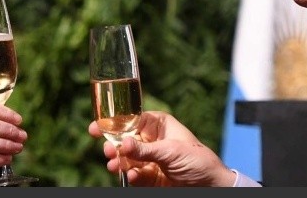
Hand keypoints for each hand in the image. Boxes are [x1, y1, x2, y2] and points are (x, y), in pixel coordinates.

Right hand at [88, 111, 236, 186]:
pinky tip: (132, 177)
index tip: (95, 128)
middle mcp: (151, 141)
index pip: (130, 120)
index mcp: (157, 125)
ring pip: (126, 159)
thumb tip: (122, 143)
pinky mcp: (149, 178)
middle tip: (107, 151)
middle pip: (124, 141)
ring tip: (115, 166)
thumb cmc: (198, 159)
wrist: (210, 186)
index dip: (113, 123)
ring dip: (119, 162)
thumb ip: (145, 148)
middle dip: (113, 146)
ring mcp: (149, 159)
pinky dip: (130, 176)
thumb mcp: (171, 150)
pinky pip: (133, 175)